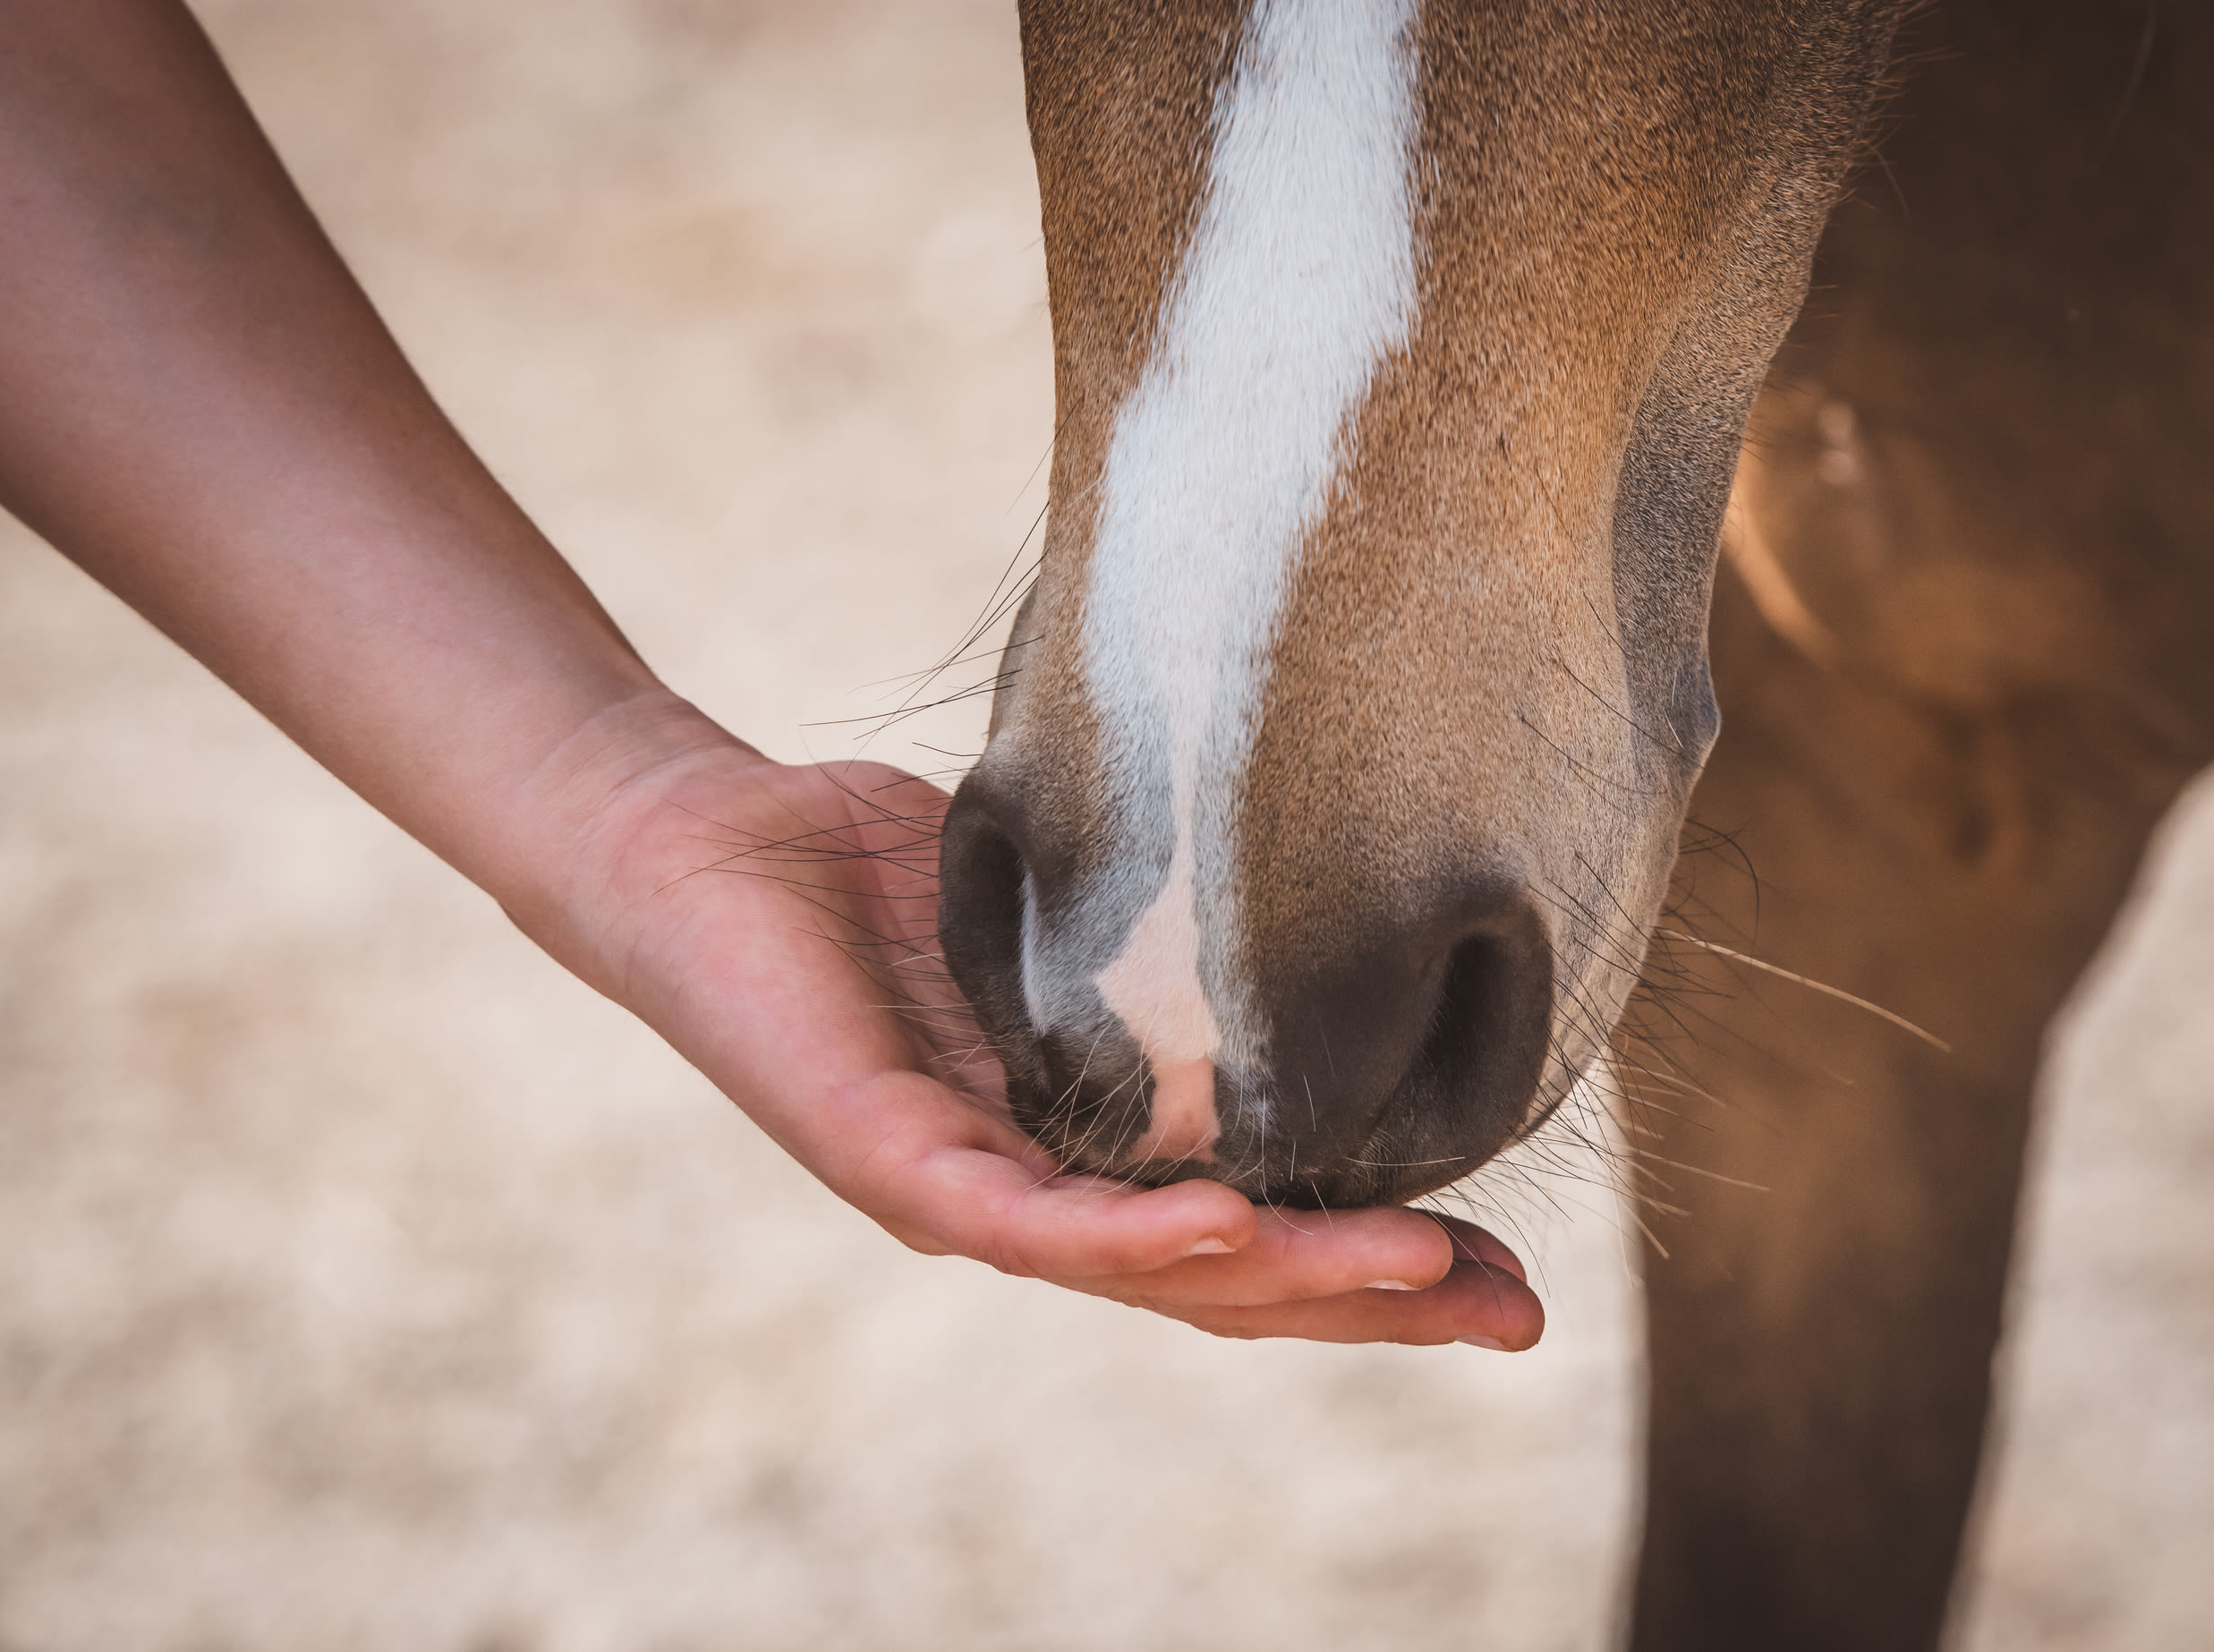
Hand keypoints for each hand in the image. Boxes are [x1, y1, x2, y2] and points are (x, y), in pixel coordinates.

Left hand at [520, 708, 1545, 1348]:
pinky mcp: (881, 1153)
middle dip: (1370, 1306)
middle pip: (1222, 1285)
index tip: (1509, 1285)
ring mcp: (959, 1189)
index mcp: (1088, 1155)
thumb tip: (1323, 911)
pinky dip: (1122, 1230)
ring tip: (1412, 1271)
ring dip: (1283, 1277)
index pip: (1253, 1237)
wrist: (703, 843)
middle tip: (1510, 1314)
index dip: (1378, 1274)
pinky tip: (1221, 1220)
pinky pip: (1016, 1212)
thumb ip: (1168, 956)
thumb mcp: (1066, 916)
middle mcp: (1035, 1199)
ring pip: (1139, 1270)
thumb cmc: (886, 875)